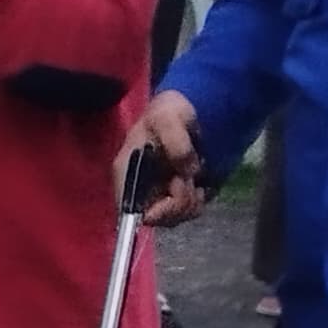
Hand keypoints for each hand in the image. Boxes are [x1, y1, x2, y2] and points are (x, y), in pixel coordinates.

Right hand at [127, 94, 211, 227]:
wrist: (184, 109)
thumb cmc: (168, 112)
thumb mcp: (168, 118)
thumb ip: (175, 141)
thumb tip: (187, 171)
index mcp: (127, 174)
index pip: (130, 210)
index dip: (155, 211)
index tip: (176, 187)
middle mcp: (139, 190)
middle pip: (157, 219)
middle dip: (180, 201)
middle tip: (188, 175)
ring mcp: (157, 195)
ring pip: (175, 218)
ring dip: (191, 200)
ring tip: (194, 175)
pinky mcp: (173, 197)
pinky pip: (188, 212)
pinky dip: (198, 201)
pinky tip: (200, 183)